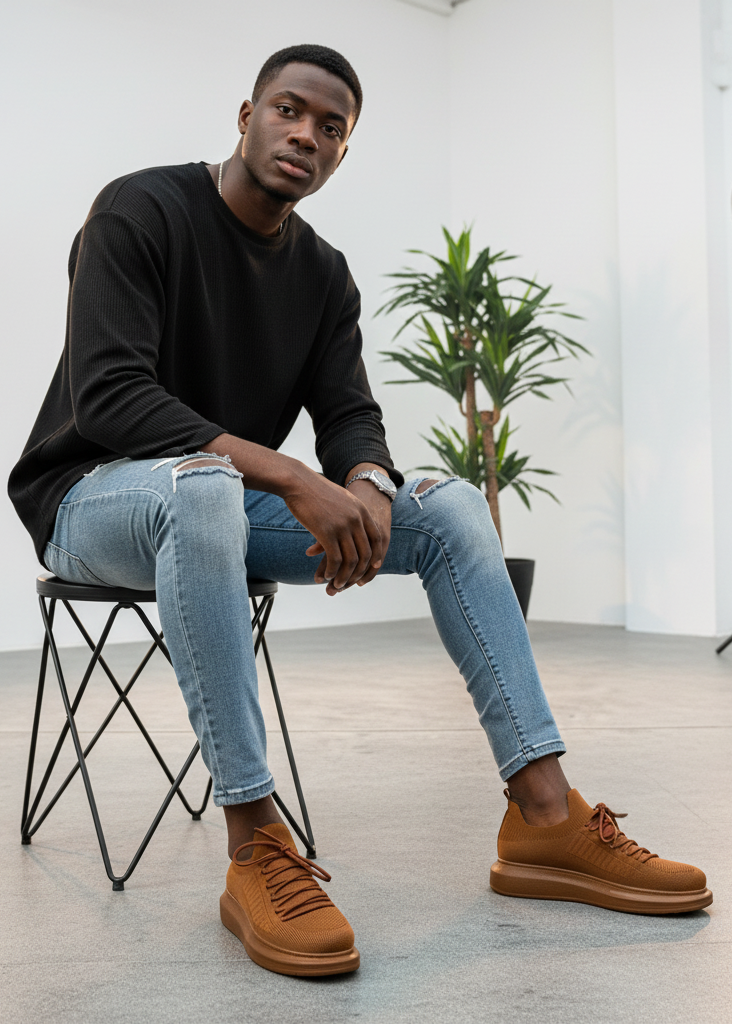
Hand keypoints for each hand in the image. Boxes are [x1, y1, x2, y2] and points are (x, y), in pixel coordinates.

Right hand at [282, 472, 383, 595]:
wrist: (298, 482)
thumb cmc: (316, 491)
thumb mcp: (341, 498)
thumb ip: (351, 511)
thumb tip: (353, 524)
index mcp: (361, 510)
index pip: (376, 538)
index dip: (376, 554)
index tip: (374, 565)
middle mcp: (355, 519)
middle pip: (365, 553)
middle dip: (359, 571)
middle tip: (351, 581)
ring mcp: (342, 526)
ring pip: (351, 560)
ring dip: (344, 576)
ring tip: (337, 584)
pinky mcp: (327, 533)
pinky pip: (335, 559)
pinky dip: (332, 571)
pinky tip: (327, 576)